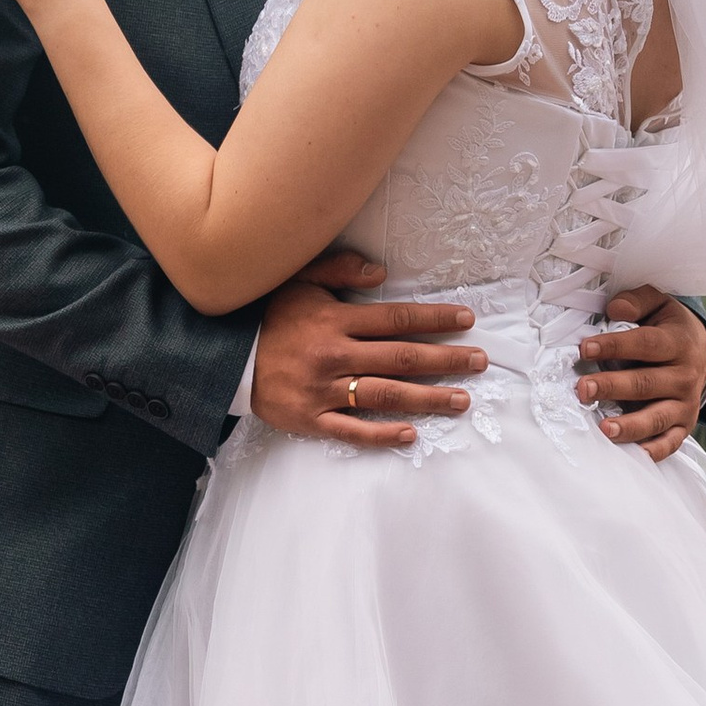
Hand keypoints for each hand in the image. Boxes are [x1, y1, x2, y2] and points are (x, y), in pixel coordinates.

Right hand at [250, 250, 483, 449]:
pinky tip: (410, 434)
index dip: (434, 319)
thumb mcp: (298, 280)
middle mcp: (334, 355)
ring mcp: (323, 391)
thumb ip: (338, 270)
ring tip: (461, 400)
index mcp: (335, 320)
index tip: (466, 321)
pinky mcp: (310, 419)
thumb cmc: (268, 317)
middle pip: (402, 358)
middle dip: (446, 360)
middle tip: (479, 362)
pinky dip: (381, 434)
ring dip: (427, 398)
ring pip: (385, 395)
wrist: (225, 357)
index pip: (396, 319)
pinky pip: (350, 430)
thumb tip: (382, 273)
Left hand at [578, 290, 705, 460]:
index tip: (585, 349)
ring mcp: (685, 404)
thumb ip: (637, 302)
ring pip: (657, 417)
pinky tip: (632, 455)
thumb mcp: (658, 304)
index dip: (615, 345)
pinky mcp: (683, 425)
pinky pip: (670, 443)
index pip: (645, 344)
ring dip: (630, 425)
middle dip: (612, 387)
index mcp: (678, 342)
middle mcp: (685, 376)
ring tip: (604, 428)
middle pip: (646, 383)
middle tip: (583, 389)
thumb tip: (614, 309)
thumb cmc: (667, 328)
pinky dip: (653, 451)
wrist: (701, 352)